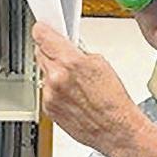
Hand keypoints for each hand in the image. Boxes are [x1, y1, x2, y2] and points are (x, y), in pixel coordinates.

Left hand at [33, 22, 140, 155]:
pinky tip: (72, 94)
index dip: (42, 30)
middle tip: (63, 54)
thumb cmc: (113, 99)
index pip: (43, 37)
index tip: (41, 28)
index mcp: (70, 62)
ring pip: (43, 73)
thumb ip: (78, 52)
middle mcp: (56, 78)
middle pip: (40, 53)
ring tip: (74, 80)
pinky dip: (55, 89)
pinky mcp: (48, 109)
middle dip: (50, 51)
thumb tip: (67, 47)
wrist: (115, 128)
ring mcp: (50, 95)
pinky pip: (46, 91)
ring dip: (54, 71)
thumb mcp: (100, 63)